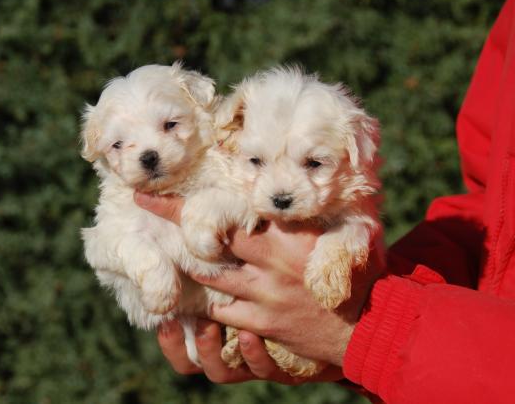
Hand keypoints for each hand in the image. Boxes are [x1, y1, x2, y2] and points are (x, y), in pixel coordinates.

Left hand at [136, 192, 384, 381]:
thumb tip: (300, 187)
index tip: (168, 187)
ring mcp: (265, 293)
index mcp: (291, 234)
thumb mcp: (348, 234)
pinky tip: (198, 300)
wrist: (368, 326)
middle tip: (146, 205)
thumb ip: (320, 212)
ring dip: (190, 264)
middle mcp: (272, 260)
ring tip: (169, 254)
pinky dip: (209, 305)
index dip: (200, 199)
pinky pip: (223, 312)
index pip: (237, 209)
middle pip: (213, 237)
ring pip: (211, 275)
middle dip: (177, 219)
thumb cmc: (359, 274)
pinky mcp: (263, 321)